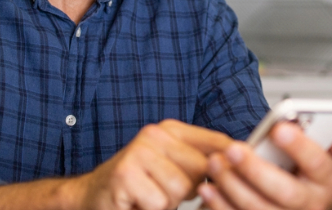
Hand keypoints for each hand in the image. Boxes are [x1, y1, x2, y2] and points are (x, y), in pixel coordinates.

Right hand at [72, 119, 232, 209]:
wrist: (92, 198)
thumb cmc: (138, 187)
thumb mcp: (173, 169)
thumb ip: (201, 163)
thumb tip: (239, 164)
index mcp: (171, 130)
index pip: (217, 141)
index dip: (230, 163)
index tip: (233, 177)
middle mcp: (155, 134)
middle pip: (203, 168)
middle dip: (190, 190)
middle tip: (164, 191)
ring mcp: (139, 151)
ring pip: (181, 187)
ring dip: (168, 202)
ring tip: (149, 196)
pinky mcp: (125, 173)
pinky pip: (159, 201)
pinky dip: (150, 209)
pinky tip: (136, 202)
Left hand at [197, 120, 331, 209]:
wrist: (312, 209)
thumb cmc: (317, 179)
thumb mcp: (331, 158)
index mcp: (329, 181)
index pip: (318, 163)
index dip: (300, 146)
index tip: (279, 129)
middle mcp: (311, 204)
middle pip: (285, 192)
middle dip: (256, 170)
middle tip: (234, 150)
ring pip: (258, 209)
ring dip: (232, 187)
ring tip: (216, 163)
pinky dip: (221, 206)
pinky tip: (209, 189)